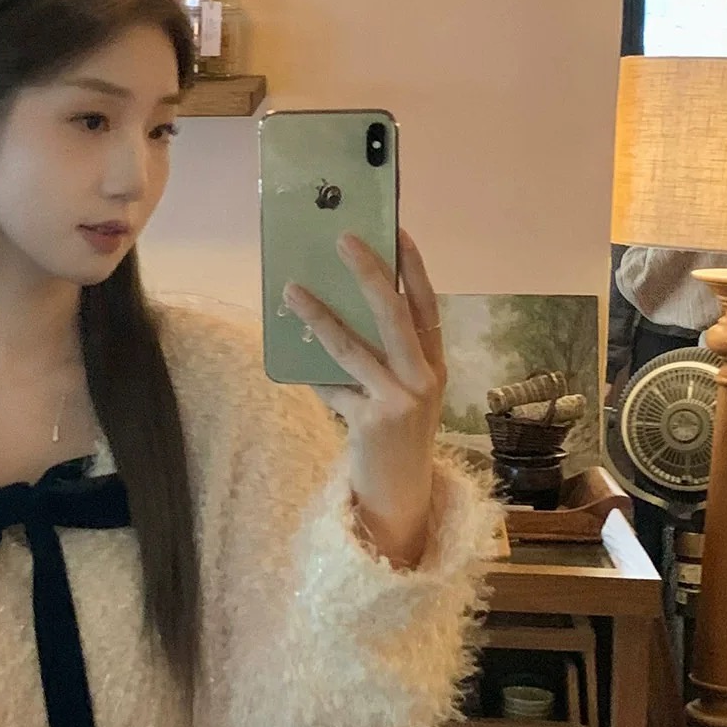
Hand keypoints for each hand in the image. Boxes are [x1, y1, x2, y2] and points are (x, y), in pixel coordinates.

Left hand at [280, 227, 446, 569]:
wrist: (400, 496)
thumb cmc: (394, 437)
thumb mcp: (398, 394)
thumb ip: (377, 359)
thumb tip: (328, 312)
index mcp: (434, 365)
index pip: (427, 305)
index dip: (414, 268)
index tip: (397, 230)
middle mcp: (424, 379)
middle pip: (396, 314)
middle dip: (369, 273)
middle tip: (343, 240)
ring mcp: (400, 400)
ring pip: (353, 347)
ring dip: (319, 315)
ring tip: (292, 289)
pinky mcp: (372, 421)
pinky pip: (333, 387)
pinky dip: (314, 376)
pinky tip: (294, 361)